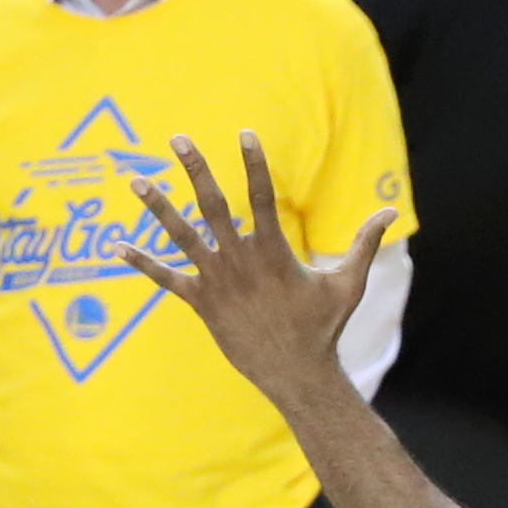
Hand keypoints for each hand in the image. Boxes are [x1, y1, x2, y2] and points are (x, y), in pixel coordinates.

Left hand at [126, 132, 391, 405]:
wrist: (296, 374)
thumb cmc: (323, 328)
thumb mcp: (349, 283)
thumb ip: (364, 243)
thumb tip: (391, 212)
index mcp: (273, 250)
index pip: (262, 195)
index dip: (254, 163)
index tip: (245, 133)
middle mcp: (240, 260)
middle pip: (213, 205)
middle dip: (195, 169)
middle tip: (178, 139)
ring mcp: (217, 281)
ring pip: (181, 236)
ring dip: (157, 207)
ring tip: (136, 181)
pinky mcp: (201, 303)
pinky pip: (167, 279)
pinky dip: (142, 262)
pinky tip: (116, 247)